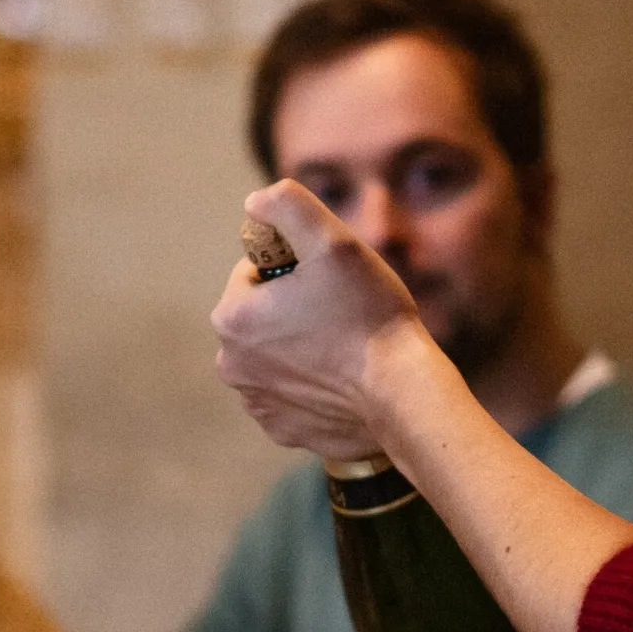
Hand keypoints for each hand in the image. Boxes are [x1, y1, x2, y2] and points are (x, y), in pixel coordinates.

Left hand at [211, 180, 429, 459]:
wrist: (402, 397)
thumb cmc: (368, 317)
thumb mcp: (332, 240)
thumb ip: (287, 206)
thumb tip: (257, 202)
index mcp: (230, 318)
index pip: (255, 272)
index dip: (295, 267)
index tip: (328, 279)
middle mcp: (231, 365)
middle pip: (262, 315)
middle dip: (293, 308)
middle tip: (341, 311)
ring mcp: (256, 403)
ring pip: (276, 354)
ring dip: (301, 345)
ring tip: (344, 345)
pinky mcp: (282, 430)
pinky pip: (291, 393)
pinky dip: (312, 384)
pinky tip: (343, 381)